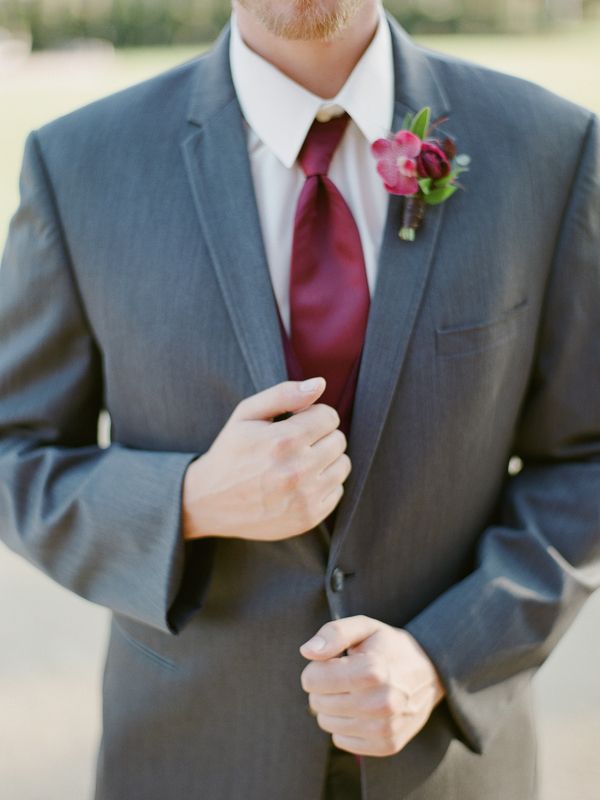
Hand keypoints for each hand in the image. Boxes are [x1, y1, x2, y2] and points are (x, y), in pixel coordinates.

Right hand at [182, 378, 350, 541]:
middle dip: (321, 436)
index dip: (314, 415)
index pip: (329, 416)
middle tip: (297, 444)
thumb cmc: (231, 452)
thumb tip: (320, 383)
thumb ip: (284, 394)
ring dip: (326, 460)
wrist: (209, 501)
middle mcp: (297, 470)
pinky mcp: (308, 518)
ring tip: (300, 462)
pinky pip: (338, 491)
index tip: (298, 422)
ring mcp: (304, 498)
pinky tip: (301, 484)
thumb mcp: (246, 414)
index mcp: (283, 440)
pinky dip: (324, 484)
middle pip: (339, 440)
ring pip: (343, 465)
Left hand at [300, 615, 444, 756]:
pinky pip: (340, 740)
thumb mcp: (364, 627)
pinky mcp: (387, 746)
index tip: (334, 661)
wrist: (430, 673)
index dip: (317, 668)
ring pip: (326, 723)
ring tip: (355, 691)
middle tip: (346, 675)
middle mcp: (382, 703)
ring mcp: (386, 728)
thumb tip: (307, 652)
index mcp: (374, 670)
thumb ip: (334, 633)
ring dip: (333, 706)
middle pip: (317, 702)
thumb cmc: (388, 647)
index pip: (313, 680)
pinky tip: (363, 709)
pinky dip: (345, 724)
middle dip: (324, 687)